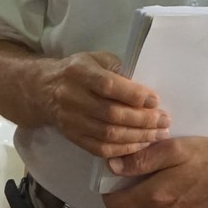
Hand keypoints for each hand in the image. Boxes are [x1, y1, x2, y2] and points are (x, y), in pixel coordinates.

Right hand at [42, 51, 169, 157]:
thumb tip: (142, 90)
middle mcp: (72, 97)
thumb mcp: (95, 59)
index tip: (155, 100)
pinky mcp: (72, 136)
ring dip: (138, 136)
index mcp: (79, 72)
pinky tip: (140, 144)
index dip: (134, 95)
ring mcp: (71, 120)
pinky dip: (123, 149)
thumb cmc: (78, 72)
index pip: (108, 86)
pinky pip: (100, 149)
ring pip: (108, 134)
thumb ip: (117, 69)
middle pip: (111, 113)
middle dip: (143, 119)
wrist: (43, 90)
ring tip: (158, 134)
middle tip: (164, 121)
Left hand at [102, 137, 207, 207]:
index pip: (114, 206)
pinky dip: (171, 205)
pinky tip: (186, 188)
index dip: (110, 192)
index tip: (117, 177)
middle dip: (134, 191)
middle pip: (134, 207)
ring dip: (154, 197)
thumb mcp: (176, 149)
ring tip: (171, 177)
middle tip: (148, 170)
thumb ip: (142, 160)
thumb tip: (112, 166)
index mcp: (156, 196)